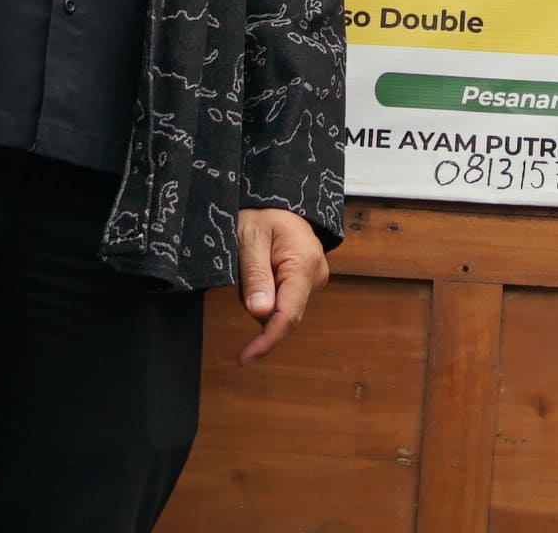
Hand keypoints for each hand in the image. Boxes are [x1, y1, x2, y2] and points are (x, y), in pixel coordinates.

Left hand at [233, 207, 327, 362]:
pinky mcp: (306, 283)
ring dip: (259, 298)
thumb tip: (260, 313)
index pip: (289, 316)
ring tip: (251, 263)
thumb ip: (255, 275)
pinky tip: (259, 271)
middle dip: (256, 305)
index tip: (244, 357)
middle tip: (241, 272)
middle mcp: (316, 275)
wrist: (276, 201)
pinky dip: (264, 295)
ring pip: (280, 310)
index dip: (266, 341)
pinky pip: (282, 302)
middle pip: (283, 315)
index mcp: (304, 264)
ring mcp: (313, 280)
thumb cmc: (262, 213)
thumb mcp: (249, 238)